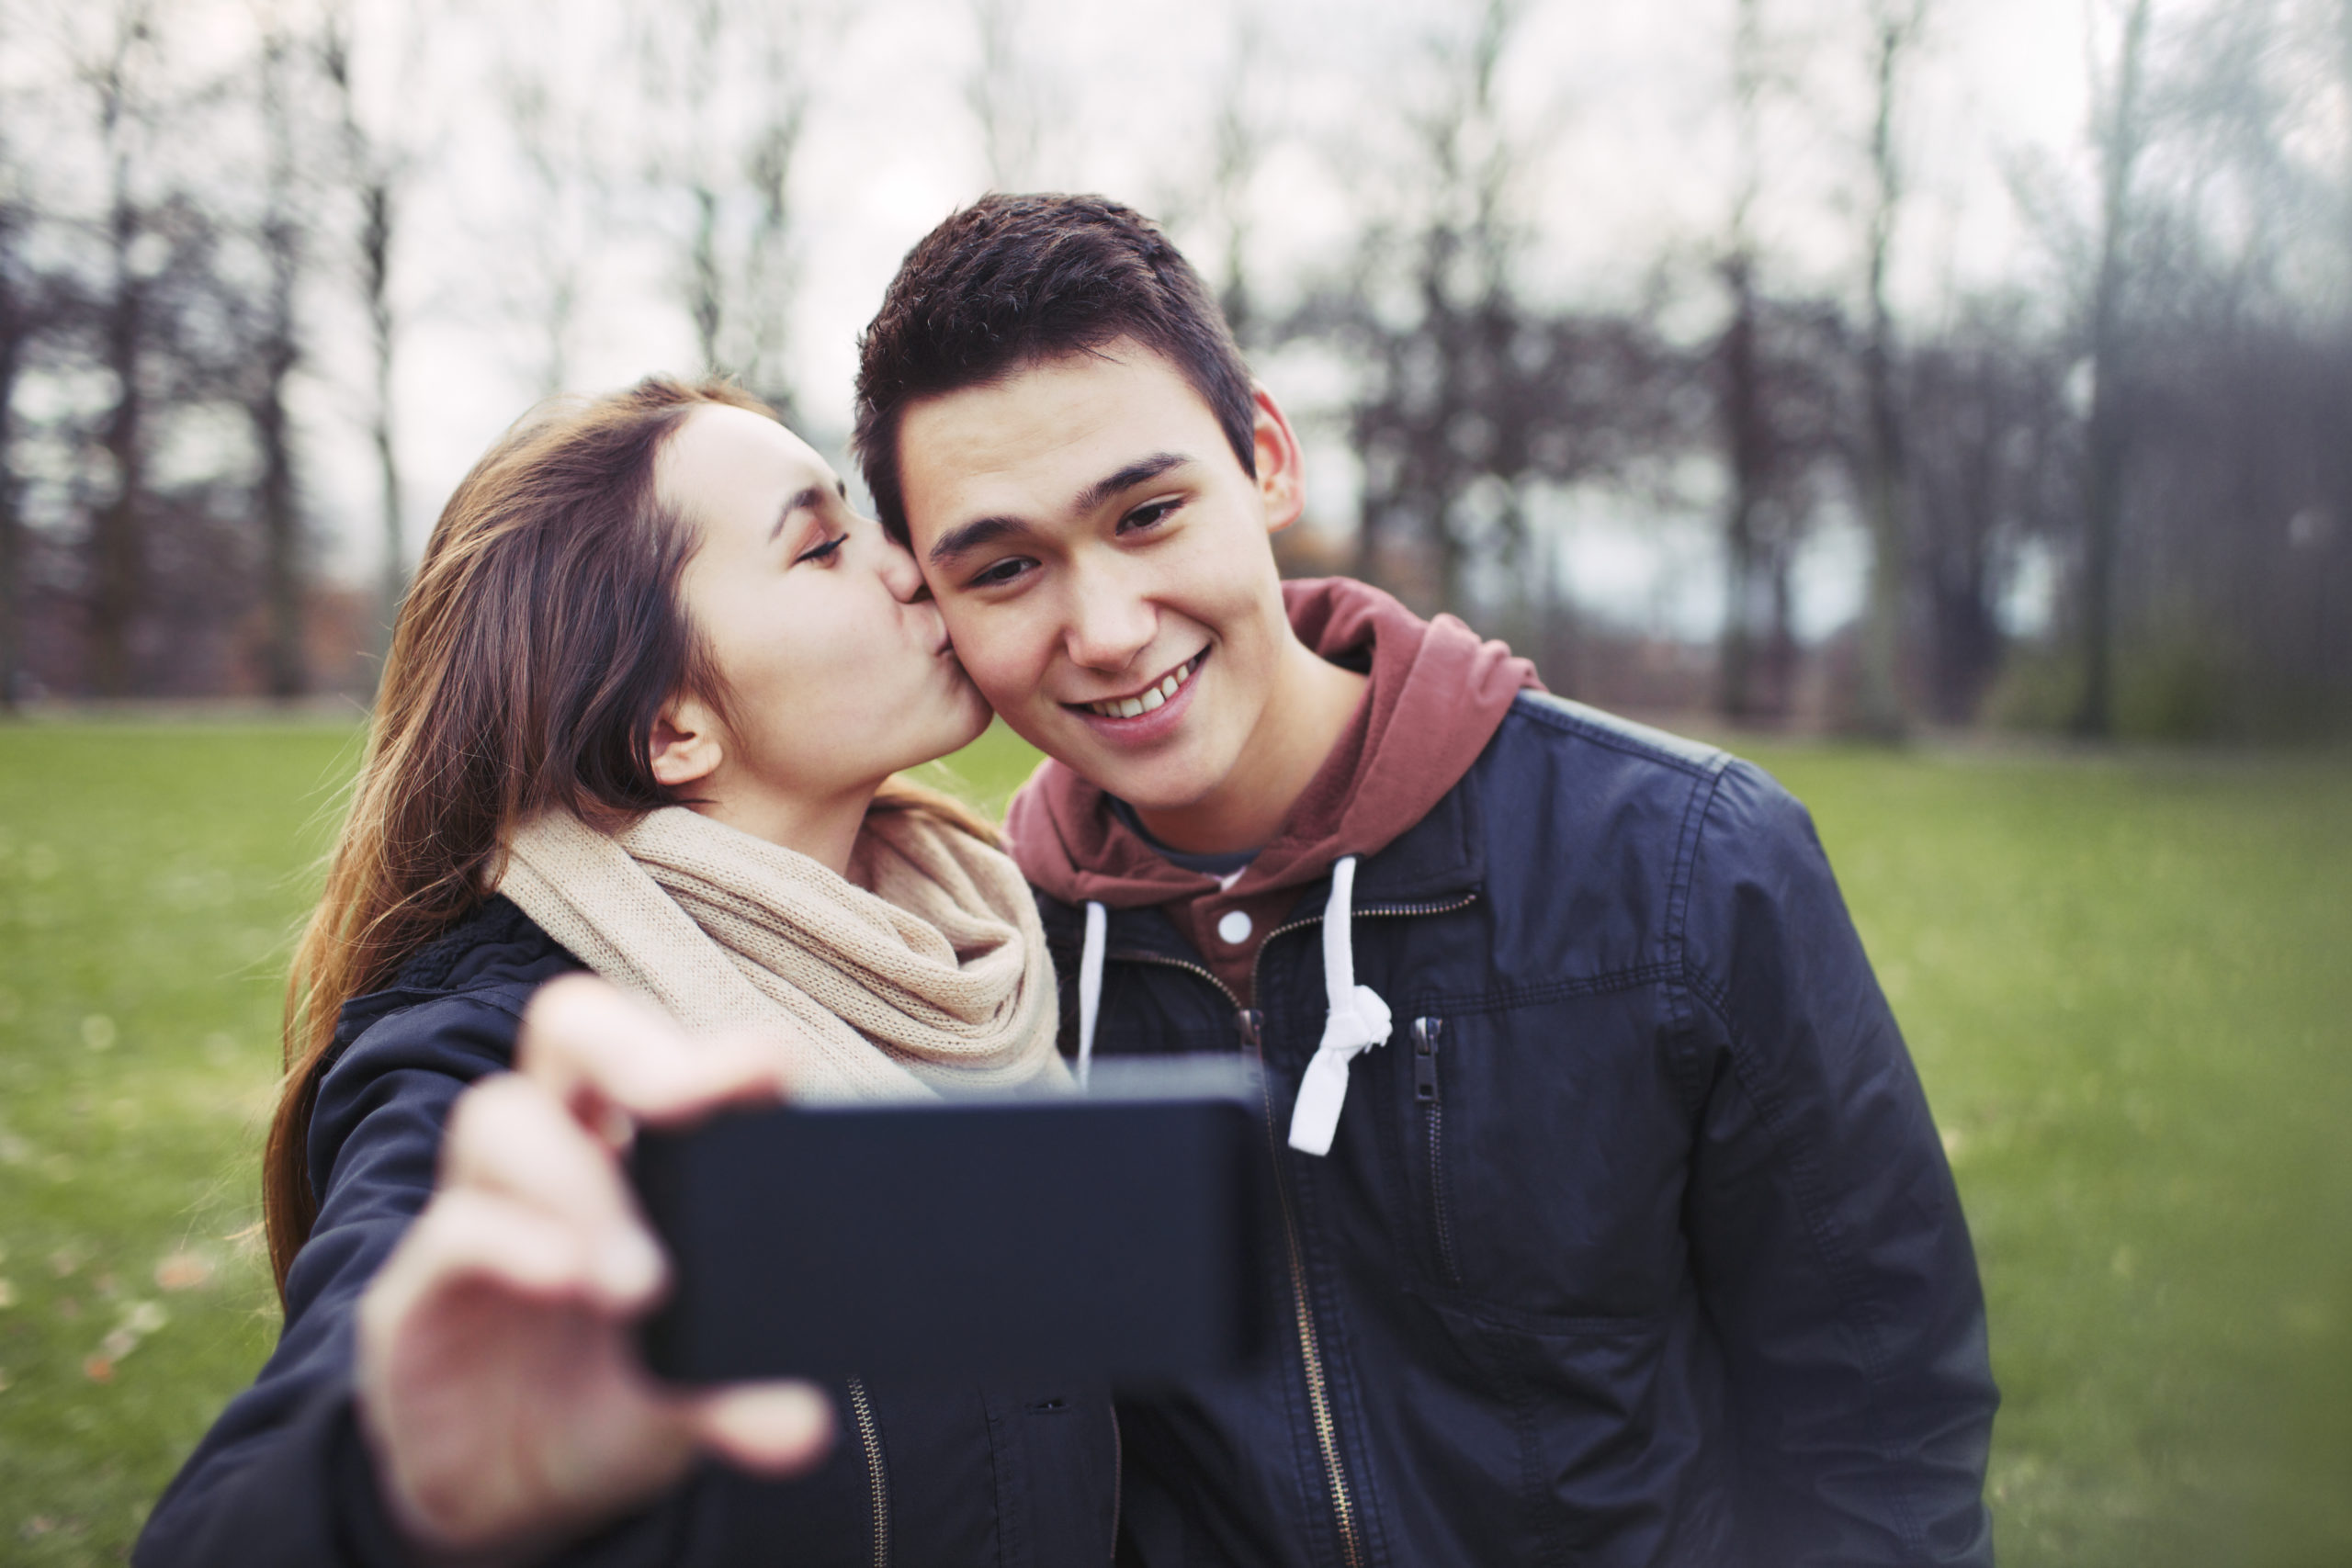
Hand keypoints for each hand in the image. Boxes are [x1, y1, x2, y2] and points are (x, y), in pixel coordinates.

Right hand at [354, 975, 833, 1561]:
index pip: (663, 1062)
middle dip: (628, 1046)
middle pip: (569, 1030)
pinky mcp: (415, 1291)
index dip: (713, 1052)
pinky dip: (510, 1243)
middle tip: (685, 1101)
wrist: (500, 1502)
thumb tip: (808, 1425)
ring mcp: (478, 1212)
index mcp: (634, 1160)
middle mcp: (553, 1160)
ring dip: (575, 1182)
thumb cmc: (606, 1407)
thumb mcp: (682, 1408)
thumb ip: (739, 1402)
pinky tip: (563, 1280)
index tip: (772, 1068)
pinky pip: (451, 1228)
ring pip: (500, 1116)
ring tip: (640, 1282)